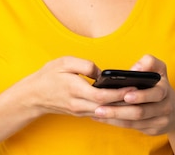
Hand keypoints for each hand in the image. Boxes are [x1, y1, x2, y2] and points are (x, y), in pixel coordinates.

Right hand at [20, 56, 138, 117]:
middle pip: (107, 106)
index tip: (132, 87)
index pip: (102, 95)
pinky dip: (111, 109)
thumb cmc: (48, 76)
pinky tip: (121, 103)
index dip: (118, 93)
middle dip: (124, 101)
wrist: (32, 95)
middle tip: (141, 93)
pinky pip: (99, 113)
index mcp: (75, 90)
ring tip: (136, 98)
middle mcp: (79, 104)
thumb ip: (84, 65)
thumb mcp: (64, 62)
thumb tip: (100, 71)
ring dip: (119, 107)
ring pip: (104, 112)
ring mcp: (79, 110)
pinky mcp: (80, 112)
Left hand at [91, 55, 174, 135]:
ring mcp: (158, 121)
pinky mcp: (152, 130)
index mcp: (165, 90)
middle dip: (119, 110)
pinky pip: (132, 127)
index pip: (155, 94)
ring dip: (114, 117)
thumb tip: (135, 69)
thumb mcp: (160, 70)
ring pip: (134, 122)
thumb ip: (150, 62)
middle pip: (140, 112)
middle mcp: (164, 107)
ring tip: (97, 112)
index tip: (125, 95)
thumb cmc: (160, 85)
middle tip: (100, 107)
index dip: (141, 96)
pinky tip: (102, 118)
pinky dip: (116, 123)